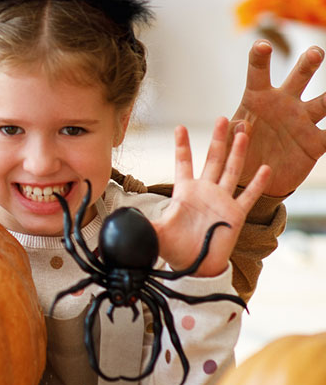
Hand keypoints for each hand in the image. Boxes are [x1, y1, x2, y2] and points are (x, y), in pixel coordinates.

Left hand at [154, 117, 271, 275]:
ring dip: (238, 152)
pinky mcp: (235, 214)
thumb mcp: (154, 233)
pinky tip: (265, 168)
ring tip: (244, 131)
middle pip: (212, 159)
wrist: (194, 267)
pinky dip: (258, 183)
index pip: (183, 163)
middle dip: (217, 139)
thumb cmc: (174, 249)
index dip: (182, 146)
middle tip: (222, 117)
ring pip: (231, 170)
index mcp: (184, 192)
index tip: (180, 127)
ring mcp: (222, 201)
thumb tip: (118, 221)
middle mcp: (205, 192)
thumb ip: (139, 225)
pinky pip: (249, 196)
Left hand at [230, 39, 325, 195]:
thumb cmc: (238, 153)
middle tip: (315, 52)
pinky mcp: (316, 142)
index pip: (258, 73)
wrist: (254, 180)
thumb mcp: (229, 145)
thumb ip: (232, 134)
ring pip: (324, 102)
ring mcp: (303, 121)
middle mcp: (284, 103)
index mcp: (257, 99)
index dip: (260, 58)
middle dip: (308, 64)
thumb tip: (242, 124)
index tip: (262, 45)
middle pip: (299, 77)